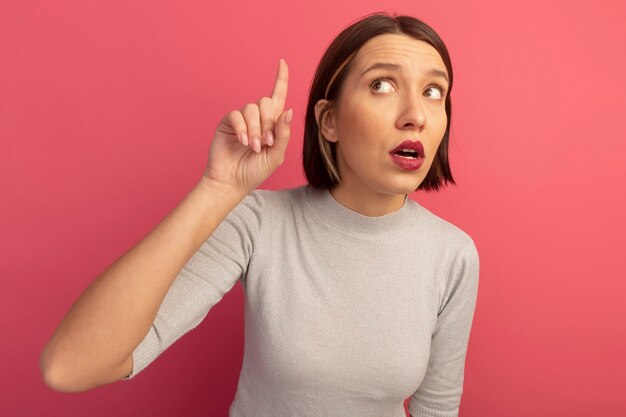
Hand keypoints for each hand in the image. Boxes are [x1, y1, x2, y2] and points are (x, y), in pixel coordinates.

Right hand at [202, 59, 291, 194]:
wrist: (232, 181)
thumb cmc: (255, 170)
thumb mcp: (276, 155)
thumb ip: (283, 134)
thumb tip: (288, 110)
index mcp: (272, 124)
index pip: (278, 96)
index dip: (281, 79)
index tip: (282, 62)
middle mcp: (257, 118)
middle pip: (266, 102)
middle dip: (268, 122)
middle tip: (266, 143)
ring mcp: (242, 119)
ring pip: (252, 109)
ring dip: (255, 130)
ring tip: (252, 147)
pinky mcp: (228, 122)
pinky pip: (237, 115)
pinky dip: (243, 128)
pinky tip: (242, 142)